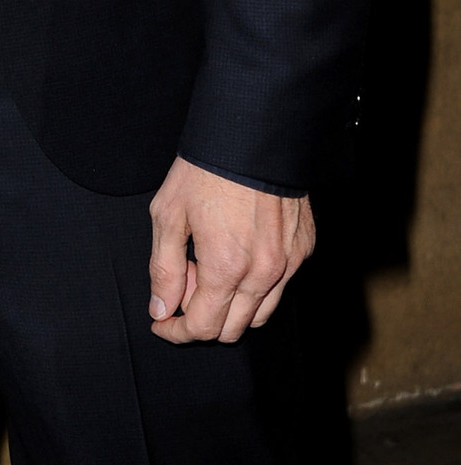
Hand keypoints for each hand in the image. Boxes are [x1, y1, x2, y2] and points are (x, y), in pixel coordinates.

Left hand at [148, 157, 313, 342]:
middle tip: (185, 279)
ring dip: (230, 306)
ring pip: (259, 314)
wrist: (251, 133)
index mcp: (226, 267)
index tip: (161, 322)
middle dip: (201, 316)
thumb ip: (164, 269)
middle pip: (232, 329)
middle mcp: (263, 273)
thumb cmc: (205, 170)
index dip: (176, 331)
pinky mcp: (303, 250)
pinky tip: (237, 253)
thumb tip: (161, 310)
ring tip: (209, 265)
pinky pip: (279, 286)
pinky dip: (255, 285)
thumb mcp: (168, 214)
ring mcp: (288, 264)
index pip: (203, 327)